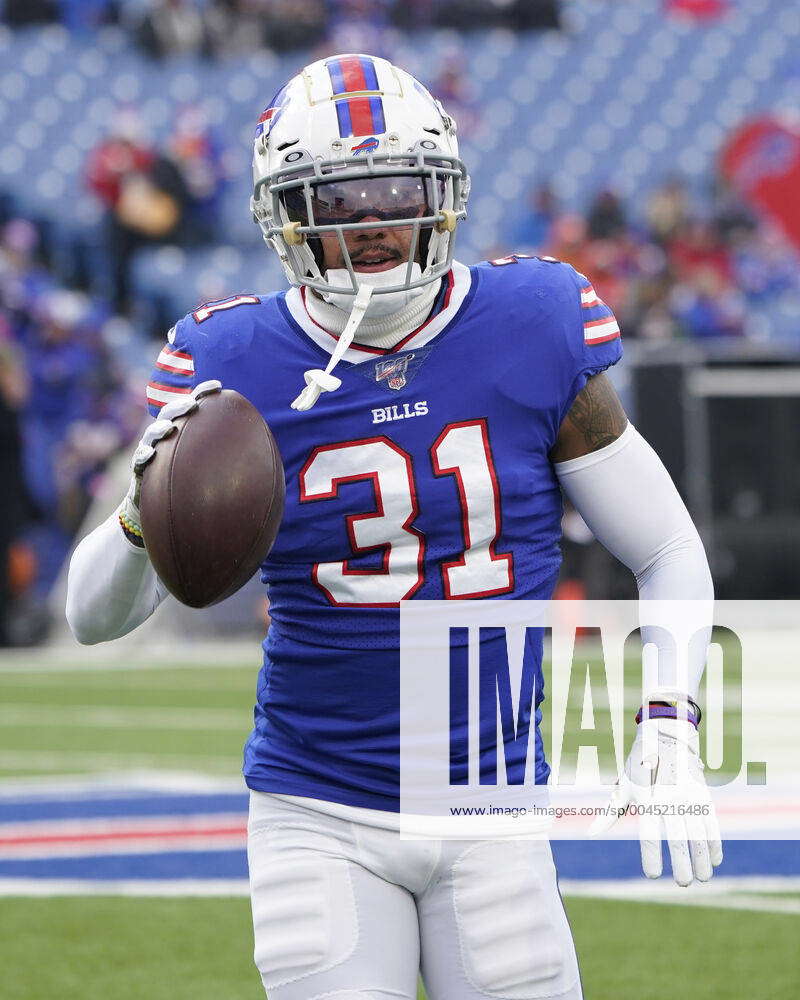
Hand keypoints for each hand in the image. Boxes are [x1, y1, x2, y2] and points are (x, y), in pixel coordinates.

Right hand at [117, 380, 221, 544]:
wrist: (165, 516)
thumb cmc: (196, 490)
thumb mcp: (216, 474)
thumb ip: (237, 462)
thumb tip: (274, 458)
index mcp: (189, 434)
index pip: (197, 408)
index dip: (205, 393)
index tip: (219, 386)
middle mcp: (169, 439)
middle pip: (172, 414)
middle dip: (181, 405)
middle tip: (193, 404)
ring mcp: (153, 453)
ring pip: (153, 434)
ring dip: (160, 427)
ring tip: (170, 427)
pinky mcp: (139, 471)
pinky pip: (139, 461)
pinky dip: (143, 455)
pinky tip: (150, 454)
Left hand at [589, 716, 722, 885]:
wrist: (665, 738)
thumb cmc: (639, 767)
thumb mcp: (623, 786)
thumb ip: (610, 813)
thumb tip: (591, 834)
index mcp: (646, 800)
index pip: (648, 835)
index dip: (651, 856)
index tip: (653, 875)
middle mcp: (668, 800)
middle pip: (677, 838)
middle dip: (682, 864)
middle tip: (683, 883)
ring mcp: (688, 797)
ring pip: (698, 834)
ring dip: (702, 859)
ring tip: (702, 879)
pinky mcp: (703, 795)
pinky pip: (711, 823)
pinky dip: (715, 843)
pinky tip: (714, 860)